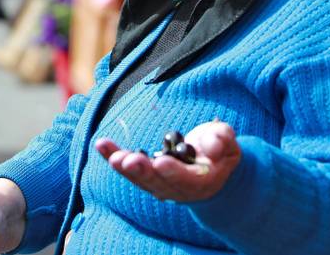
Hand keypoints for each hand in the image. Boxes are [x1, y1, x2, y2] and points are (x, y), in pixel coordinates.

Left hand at [95, 120, 240, 201]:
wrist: (210, 170)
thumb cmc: (219, 153)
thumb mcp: (228, 144)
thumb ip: (222, 140)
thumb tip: (212, 146)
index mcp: (201, 181)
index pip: (186, 179)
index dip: (173, 172)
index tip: (161, 163)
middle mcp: (176, 189)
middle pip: (157, 183)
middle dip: (142, 172)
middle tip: (129, 161)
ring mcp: (159, 185)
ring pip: (140, 179)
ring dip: (125, 167)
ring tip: (113, 157)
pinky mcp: (145, 176)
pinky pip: (128, 168)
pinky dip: (113, 157)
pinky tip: (101, 145)